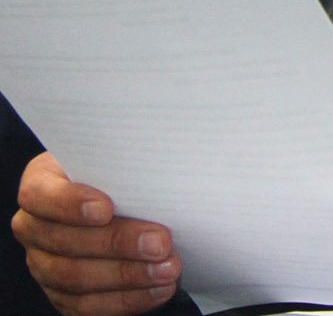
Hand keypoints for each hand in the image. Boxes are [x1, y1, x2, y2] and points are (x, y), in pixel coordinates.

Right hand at [11, 152, 181, 315]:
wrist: (131, 201)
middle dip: (117, 243)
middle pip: (63, 241)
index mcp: (43, 183)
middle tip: (160, 242)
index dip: (68, 204)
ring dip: (127, 275)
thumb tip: (163, 172)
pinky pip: (88, 305)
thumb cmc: (126, 174)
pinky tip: (158, 289)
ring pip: (75, 277)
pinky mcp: (64, 294)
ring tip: (167, 268)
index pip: (39, 195)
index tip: (106, 208)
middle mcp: (36, 226)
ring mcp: (45, 263)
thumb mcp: (124, 160)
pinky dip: (127, 299)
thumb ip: (129, 167)